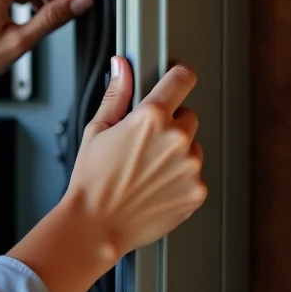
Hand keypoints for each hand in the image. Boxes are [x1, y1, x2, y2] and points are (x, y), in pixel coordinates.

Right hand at [5, 58, 207, 291]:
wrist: (97, 225)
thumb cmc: (92, 180)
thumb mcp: (97, 130)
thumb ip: (116, 94)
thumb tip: (121, 66)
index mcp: (150, 118)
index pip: (182, 79)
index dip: (178, 77)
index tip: (176, 81)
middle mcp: (176, 139)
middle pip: (188, 116)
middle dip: (170, 125)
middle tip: (143, 145)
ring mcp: (190, 167)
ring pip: (192, 147)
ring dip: (177, 154)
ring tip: (146, 170)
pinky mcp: (198, 191)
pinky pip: (195, 175)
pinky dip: (180, 179)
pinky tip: (155, 186)